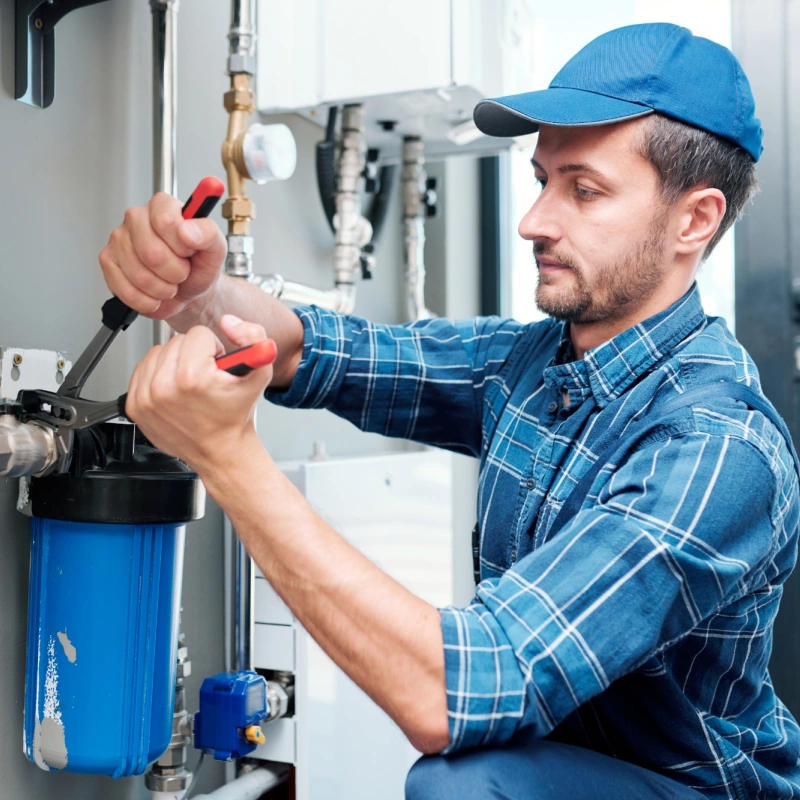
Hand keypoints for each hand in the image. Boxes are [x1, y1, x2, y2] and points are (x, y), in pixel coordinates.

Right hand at [99, 192, 226, 320]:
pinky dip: (147, 300)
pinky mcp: (108, 261)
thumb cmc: (199, 267)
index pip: (165, 222)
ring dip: (162, 289)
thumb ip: (208, 233)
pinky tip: (155, 294)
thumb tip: (187, 230)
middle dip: (174, 272)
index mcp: (162, 206)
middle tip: (182, 272)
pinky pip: (126, 290)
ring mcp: (118, 239)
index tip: (189, 251)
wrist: (189, 292)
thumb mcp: (215, 249)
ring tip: (170, 283)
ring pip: (139, 275)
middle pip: (151, 253)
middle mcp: (136, 217)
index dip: (182, 246)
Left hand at [126, 315, 274, 471]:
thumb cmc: (236, 416)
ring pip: (158, 352)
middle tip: (205, 377)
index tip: (216, 368)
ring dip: (174, 363)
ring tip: (189, 384)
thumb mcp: (260, 373)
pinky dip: (158, 375)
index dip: (213, 349)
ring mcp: (146, 397)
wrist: (221, 451)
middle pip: (176, 341)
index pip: (198, 334)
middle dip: (193, 354)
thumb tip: (229, 322)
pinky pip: (142, 370)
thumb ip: (253, 338)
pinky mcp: (135, 405)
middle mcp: (164, 387)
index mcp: (192, 377)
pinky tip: (174, 390)